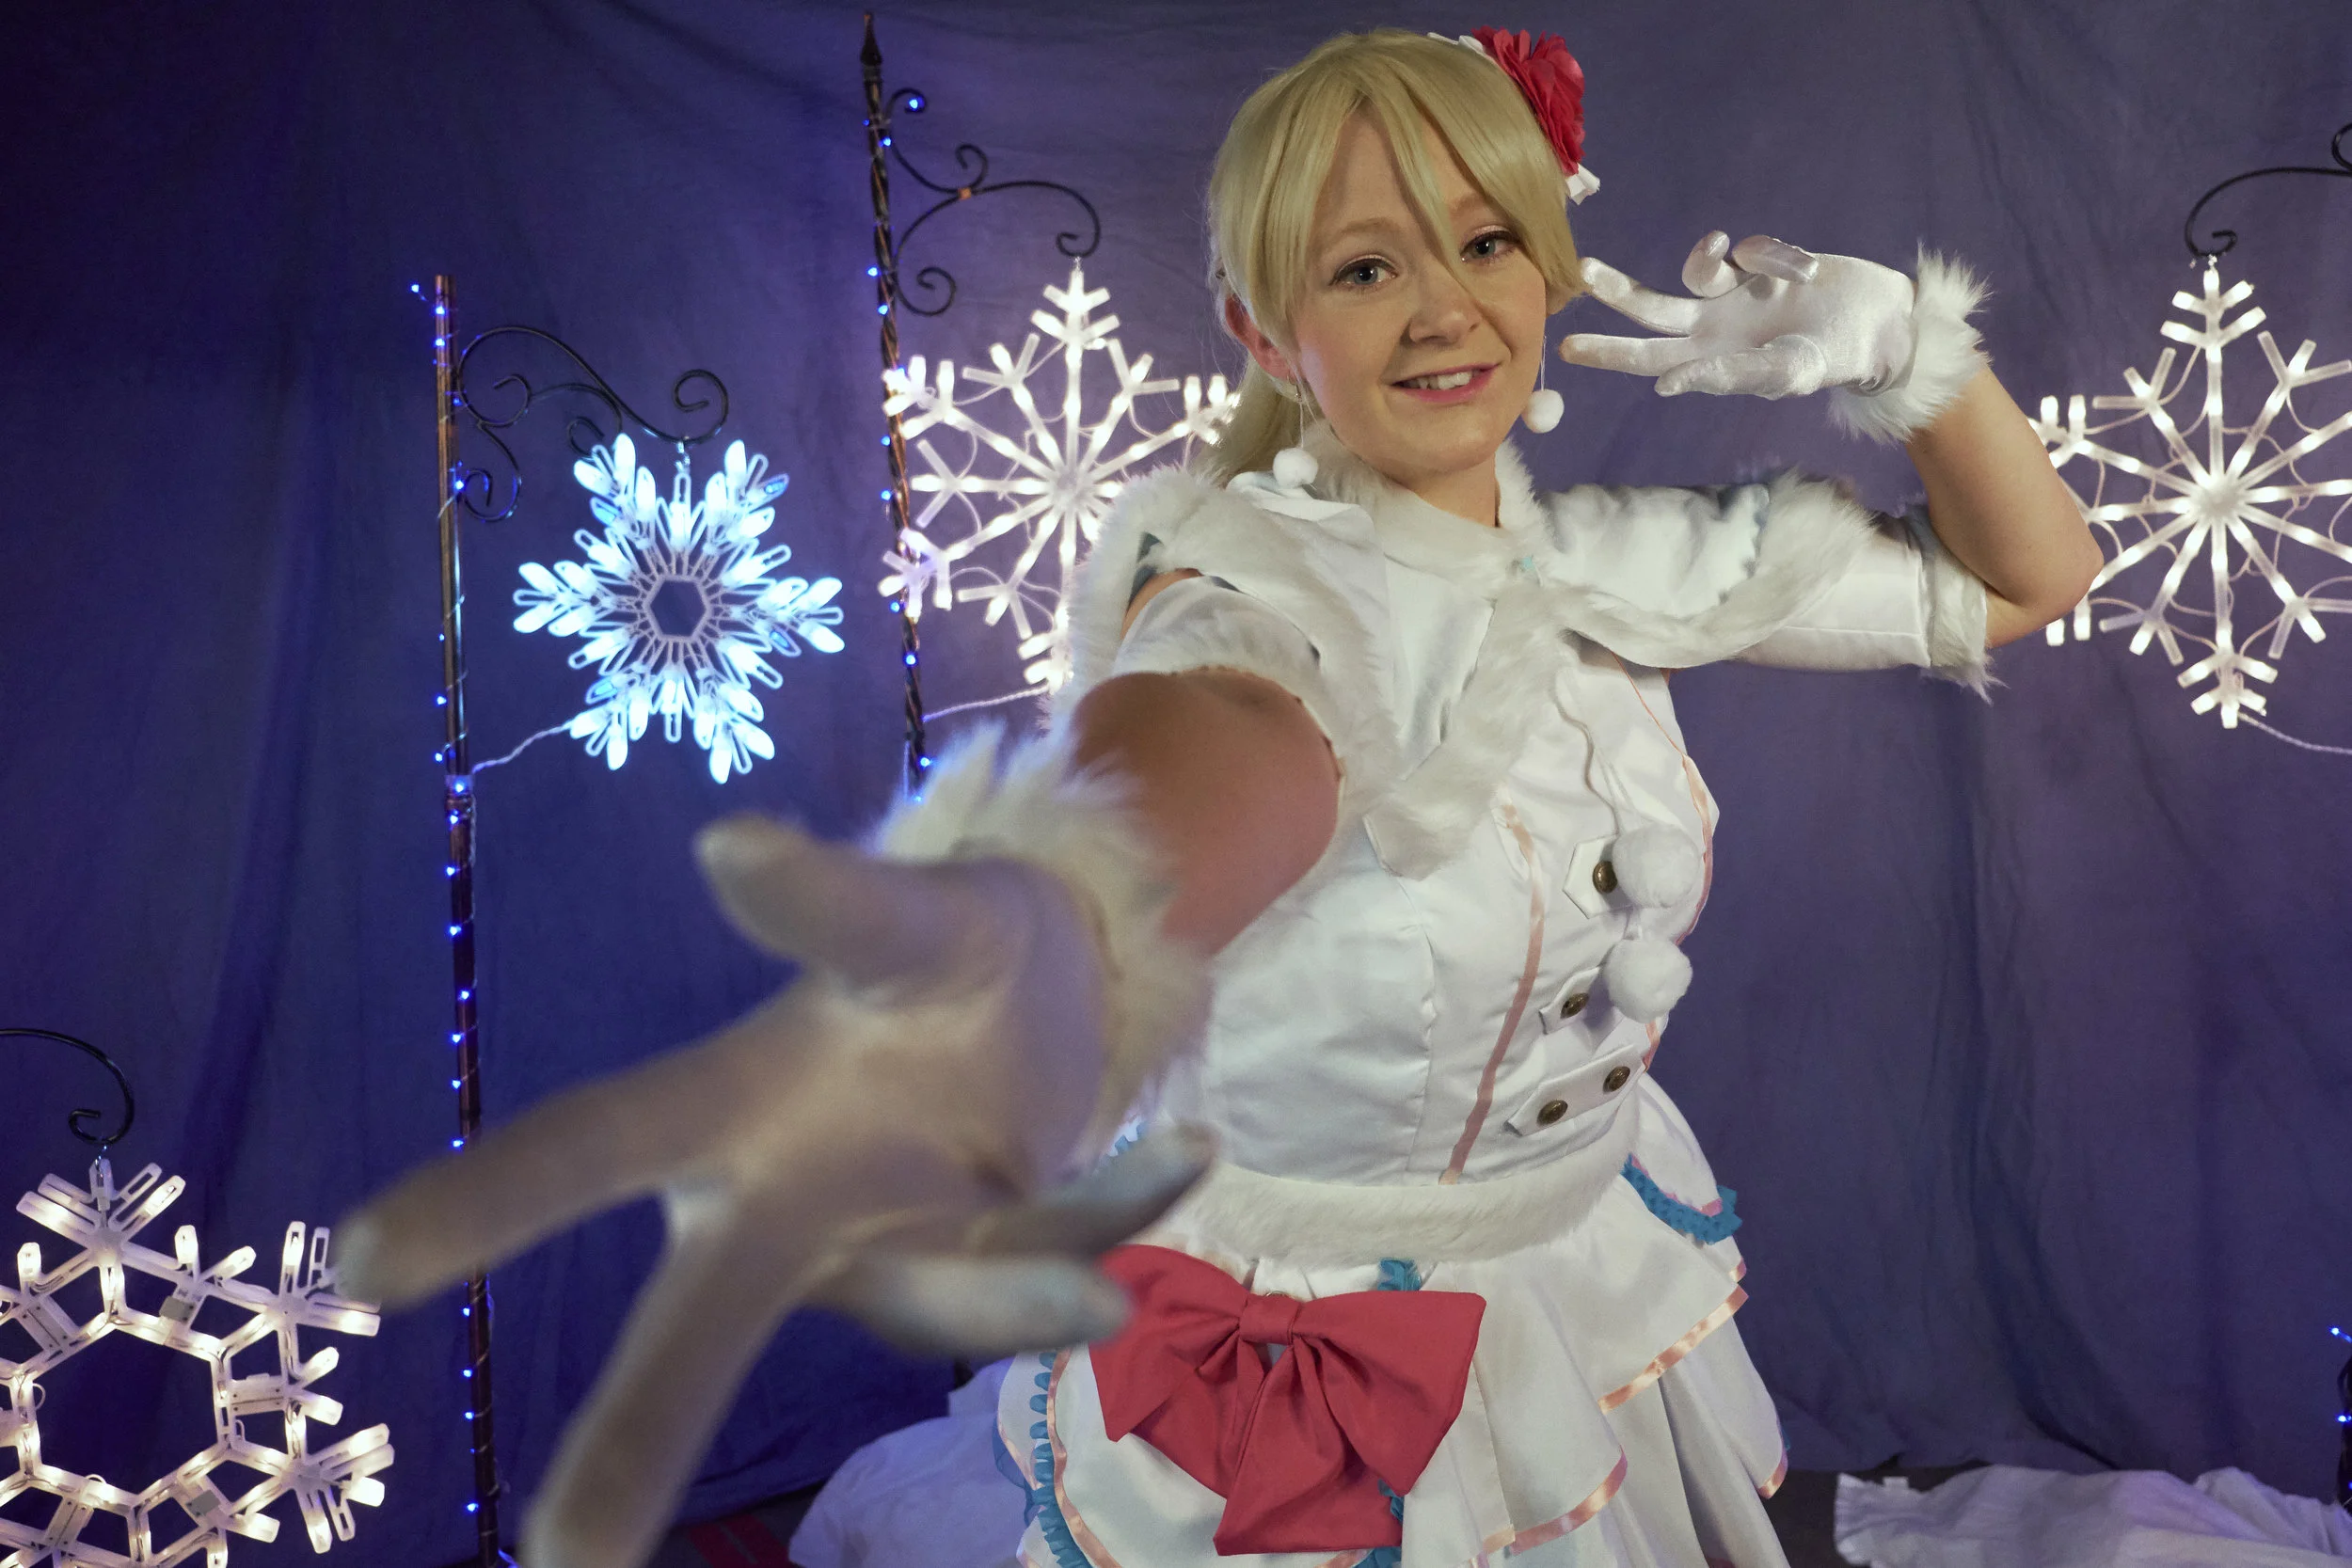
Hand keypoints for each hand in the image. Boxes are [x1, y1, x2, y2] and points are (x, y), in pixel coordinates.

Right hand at [336, 818, 1211, 1567]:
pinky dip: (1125, 1208)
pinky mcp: (1006, 1273)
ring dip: (1027, 1289)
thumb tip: (726, 845)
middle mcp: (797, 1212)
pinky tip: (1187, 1150)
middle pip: (707, 1324)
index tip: (356, 1258)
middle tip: (560, 1558)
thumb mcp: (905, 919)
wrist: (1063, 991)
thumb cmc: (940, 955)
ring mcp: (902, 1259)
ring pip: (949, 1306)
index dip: (484, 1199)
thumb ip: (830, 905)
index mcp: (736, 1111)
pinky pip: (1065, 1265)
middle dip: (638, 1434)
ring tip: (1130, 1251)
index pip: (596, 1145)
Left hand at [1562, 231, 1915, 398]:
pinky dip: (1778, 257)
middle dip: (1618, 291)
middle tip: (1582, 274)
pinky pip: (1752, 247)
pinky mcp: (1763, 264)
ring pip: (1696, 267)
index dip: (1612, 353)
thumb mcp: (1783, 373)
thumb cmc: (1833, 359)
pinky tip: (1808, 274)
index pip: (1650, 359)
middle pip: (1652, 308)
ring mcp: (1738, 293)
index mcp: (1713, 360)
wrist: (1882, 325)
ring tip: (1754, 264)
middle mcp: (1716, 326)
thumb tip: (1665, 385)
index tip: (1570, 347)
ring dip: (1712, 257)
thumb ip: (1726, 375)